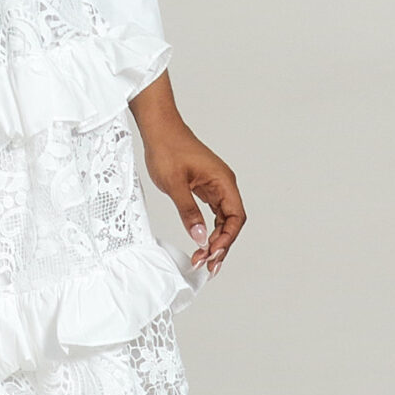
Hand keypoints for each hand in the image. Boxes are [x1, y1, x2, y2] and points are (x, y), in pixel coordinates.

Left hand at [128, 72, 245, 274]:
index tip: (211, 253)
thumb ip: (188, 211)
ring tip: (204, 259)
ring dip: (216, 239)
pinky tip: (202, 241)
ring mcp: (215, 186)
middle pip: (232, 221)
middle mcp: (224, 184)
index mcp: (223, 181)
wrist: (159, 129)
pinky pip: (213, 213)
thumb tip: (199, 237)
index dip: (226, 238)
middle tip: (207, 265)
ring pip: (223, 219)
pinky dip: (209, 228)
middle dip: (222, 244)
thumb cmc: (168, 148)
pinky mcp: (205, 187)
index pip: (235, 217)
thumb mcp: (175, 184)